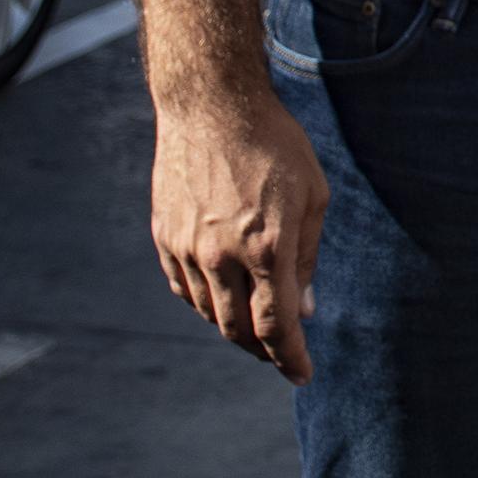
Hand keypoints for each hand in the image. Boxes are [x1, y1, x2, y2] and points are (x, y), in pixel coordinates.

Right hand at [150, 93, 329, 384]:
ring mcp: (188, 248)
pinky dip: (205, 303)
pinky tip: (222, 299)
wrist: (212, 104)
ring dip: (234, 328)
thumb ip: (306, 257)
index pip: (277, 326)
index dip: (291, 358)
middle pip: (238, 330)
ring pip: (209, 312)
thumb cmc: (276, 144)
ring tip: (255, 327)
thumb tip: (303, 310)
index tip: (303, 374)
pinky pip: (184, 288)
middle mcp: (222, 255)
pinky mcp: (164, 236)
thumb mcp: (312, 195)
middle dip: (263, 351)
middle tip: (280, 355)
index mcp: (267, 247)